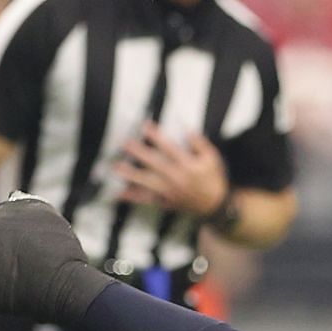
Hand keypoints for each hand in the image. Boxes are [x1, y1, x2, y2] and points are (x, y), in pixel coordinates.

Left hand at [114, 123, 228, 216]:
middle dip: (138, 153)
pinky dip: (133, 197)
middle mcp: (176, 178)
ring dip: (131, 175)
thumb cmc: (212, 179)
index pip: (169, 148)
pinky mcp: (164, 201)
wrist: (214, 205)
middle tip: (125, 144)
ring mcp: (168, 191)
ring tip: (116, 167)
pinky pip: (146, 199)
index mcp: (187, 165)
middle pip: (154, 163)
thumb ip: (200, 144)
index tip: (145, 126)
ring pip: (146, 182)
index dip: (156, 136)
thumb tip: (188, 131)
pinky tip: (120, 193)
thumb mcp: (212, 158)